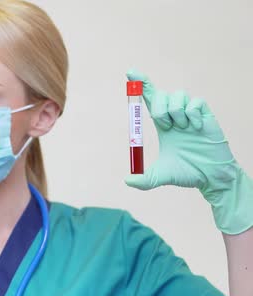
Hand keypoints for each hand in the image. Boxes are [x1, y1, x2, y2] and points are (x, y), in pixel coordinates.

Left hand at [125, 70, 251, 233]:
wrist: (211, 178)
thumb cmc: (187, 174)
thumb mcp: (160, 176)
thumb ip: (143, 180)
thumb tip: (127, 181)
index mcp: (162, 124)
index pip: (149, 99)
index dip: (141, 85)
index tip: (130, 72)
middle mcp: (175, 116)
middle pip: (161, 94)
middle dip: (158, 107)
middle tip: (165, 126)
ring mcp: (190, 114)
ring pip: (178, 95)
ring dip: (175, 111)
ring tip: (182, 129)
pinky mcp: (206, 115)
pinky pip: (196, 103)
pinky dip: (192, 115)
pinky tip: (196, 128)